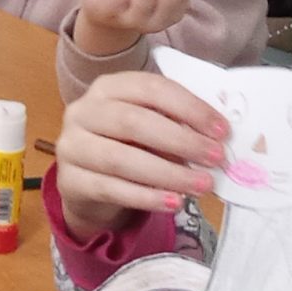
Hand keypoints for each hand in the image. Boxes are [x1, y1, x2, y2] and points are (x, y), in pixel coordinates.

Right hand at [56, 72, 227, 235]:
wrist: (86, 183)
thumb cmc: (127, 147)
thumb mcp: (150, 128)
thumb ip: (177, 125)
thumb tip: (216, 139)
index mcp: (108, 88)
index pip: (150, 88)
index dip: (189, 108)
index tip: (222, 131)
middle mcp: (83, 111)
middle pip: (132, 121)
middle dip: (181, 140)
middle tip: (216, 159)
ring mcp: (71, 146)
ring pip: (120, 159)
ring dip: (167, 173)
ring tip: (202, 185)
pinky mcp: (69, 181)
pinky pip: (110, 189)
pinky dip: (146, 197)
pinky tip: (174, 203)